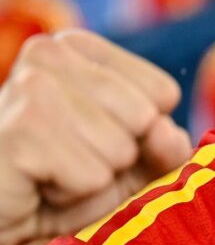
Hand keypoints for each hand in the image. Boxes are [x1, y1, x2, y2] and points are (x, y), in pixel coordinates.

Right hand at [0, 30, 191, 244]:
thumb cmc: (63, 184)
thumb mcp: (131, 162)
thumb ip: (165, 146)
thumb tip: (166, 132)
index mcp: (77, 47)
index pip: (163, 91)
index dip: (144, 134)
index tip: (95, 142)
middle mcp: (49, 53)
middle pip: (145, 118)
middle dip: (119, 159)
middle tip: (71, 165)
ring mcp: (30, 88)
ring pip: (120, 149)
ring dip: (94, 181)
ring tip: (53, 178)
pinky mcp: (20, 131)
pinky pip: (92, 177)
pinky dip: (73, 197)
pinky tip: (38, 190)